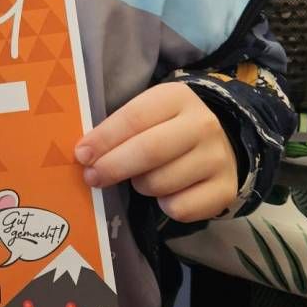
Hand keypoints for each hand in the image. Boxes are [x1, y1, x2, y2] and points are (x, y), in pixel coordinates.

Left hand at [74, 82, 238, 222]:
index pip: (134, 117)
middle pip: (148, 151)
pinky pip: (179, 209)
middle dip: (113, 167)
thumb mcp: (148, 115)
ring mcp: (217, 158)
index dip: (104, 138)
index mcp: (177, 97)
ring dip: (140, 186)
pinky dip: (164, 205)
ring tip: (141, 178)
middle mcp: (203, 125)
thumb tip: (83, 154)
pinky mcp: (225, 190)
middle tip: (92, 177)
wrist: (220, 143)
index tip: (81, 155)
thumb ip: (119, 129)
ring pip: (160, 183)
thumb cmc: (168, 128)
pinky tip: (167, 192)